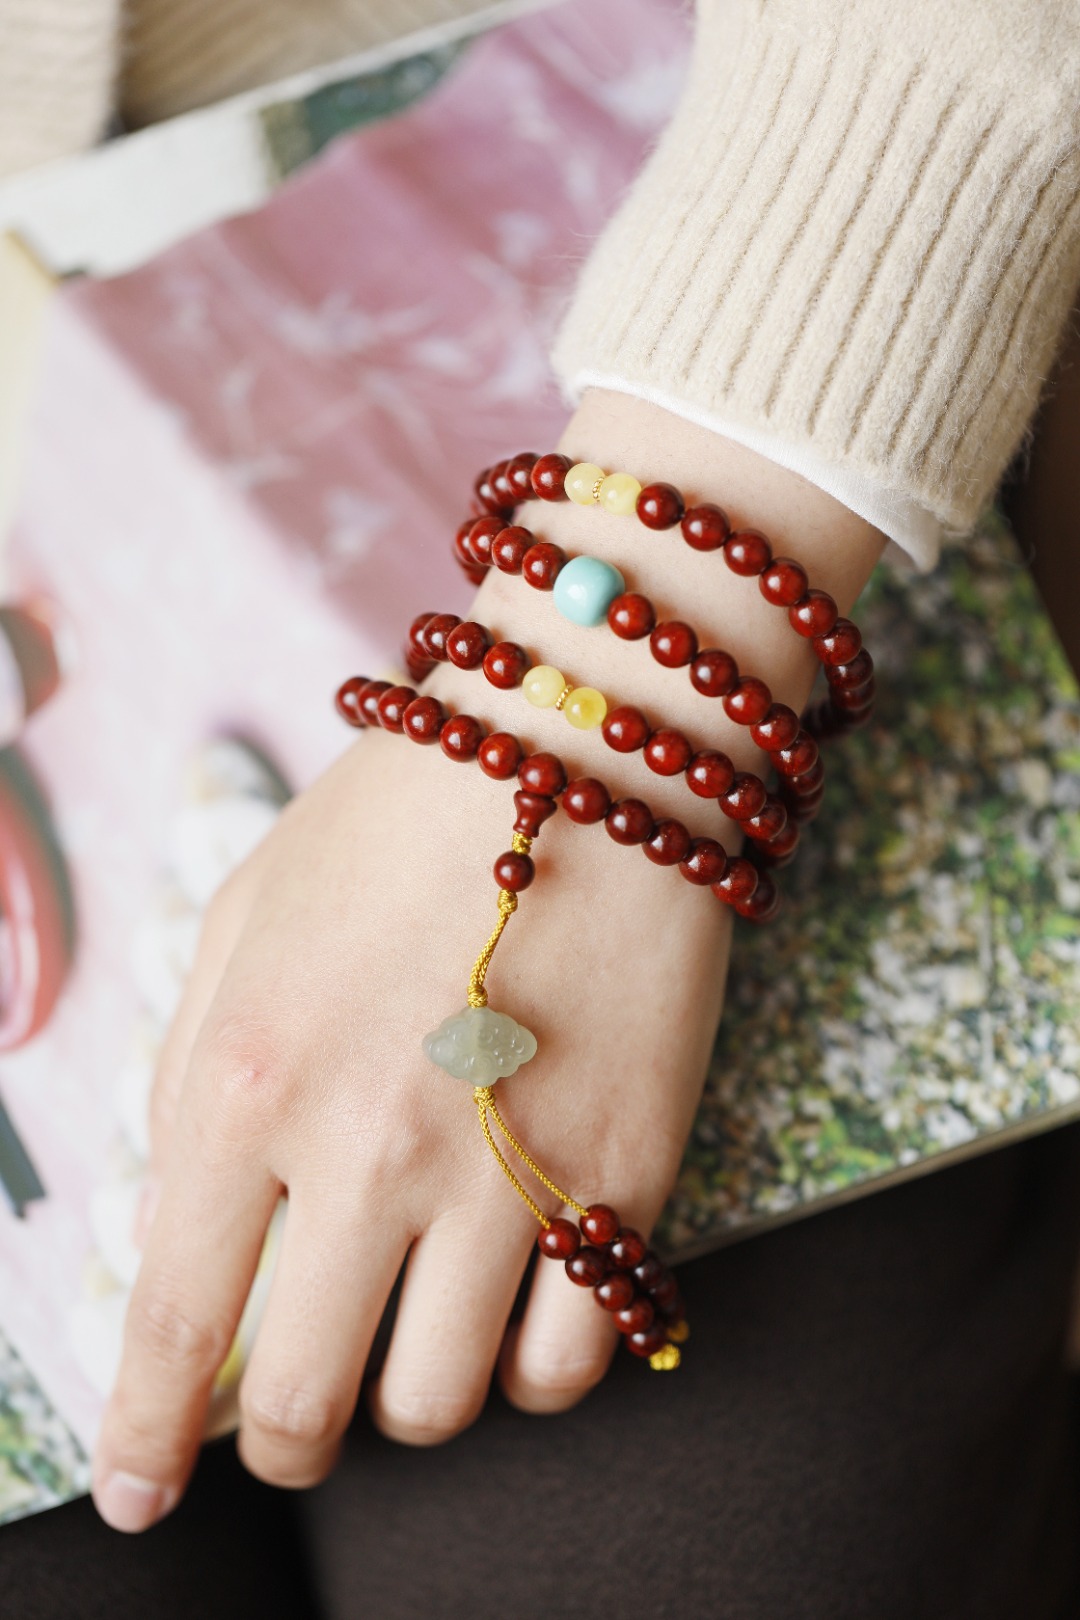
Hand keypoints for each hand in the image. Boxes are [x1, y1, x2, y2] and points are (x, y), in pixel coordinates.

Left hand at [91, 391, 881, 1531]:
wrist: (589, 740)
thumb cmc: (400, 818)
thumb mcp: (243, 919)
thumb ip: (191, 1083)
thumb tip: (186, 1235)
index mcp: (246, 1081)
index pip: (177, 1324)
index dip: (146, 1439)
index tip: (143, 1492)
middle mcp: (366, 1151)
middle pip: (306, 1405)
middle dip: (283, 1438)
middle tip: (293, 1415)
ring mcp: (508, 1170)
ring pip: (439, 1405)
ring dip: (411, 1390)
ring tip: (415, 1317)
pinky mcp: (628, 1170)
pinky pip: (571, 1361)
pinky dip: (532, 1363)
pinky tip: (517, 1299)